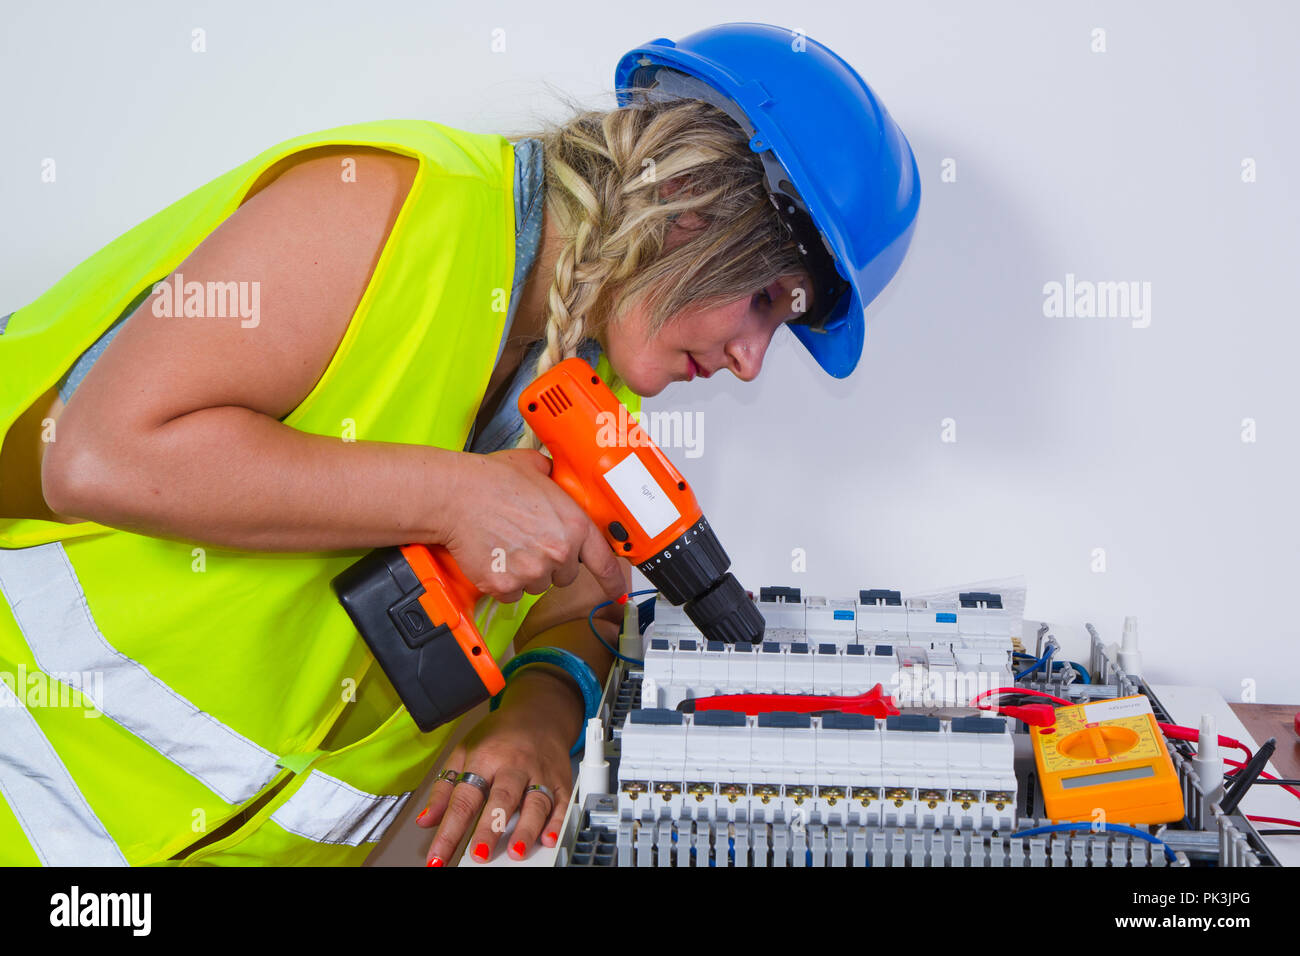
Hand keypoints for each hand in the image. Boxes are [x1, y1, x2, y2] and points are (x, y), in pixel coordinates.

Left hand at [416, 669, 578, 865]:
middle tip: (479, 855)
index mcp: (484, 758)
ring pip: (535, 802)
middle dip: (490, 828)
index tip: (438, 857)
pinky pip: (561, 802)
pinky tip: (549, 838)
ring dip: (526, 829)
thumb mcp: (464, 752)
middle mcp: (513, 765)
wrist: (539, 713)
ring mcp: (539, 772)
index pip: (463, 799)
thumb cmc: (499, 736)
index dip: (450, 830)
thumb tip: (426, 819)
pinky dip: (557, 822)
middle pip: (502, 798)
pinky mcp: (561, 780)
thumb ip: (444, 788)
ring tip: (516, 853)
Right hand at [439, 448, 625, 603]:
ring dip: (525, 571)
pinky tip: (494, 555)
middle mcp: (558, 552)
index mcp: (573, 525)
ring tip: (507, 543)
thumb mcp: (537, 469)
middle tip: (527, 539)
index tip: (618, 593)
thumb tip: (560, 477)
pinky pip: (511, 593)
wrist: (455, 496)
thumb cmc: (491, 481)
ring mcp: (532, 572)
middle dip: (550, 561)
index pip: (604, 562)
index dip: (613, 581)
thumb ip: (558, 480)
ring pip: (537, 584)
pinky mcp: (504, 586)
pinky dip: (502, 580)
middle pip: (565, 574)